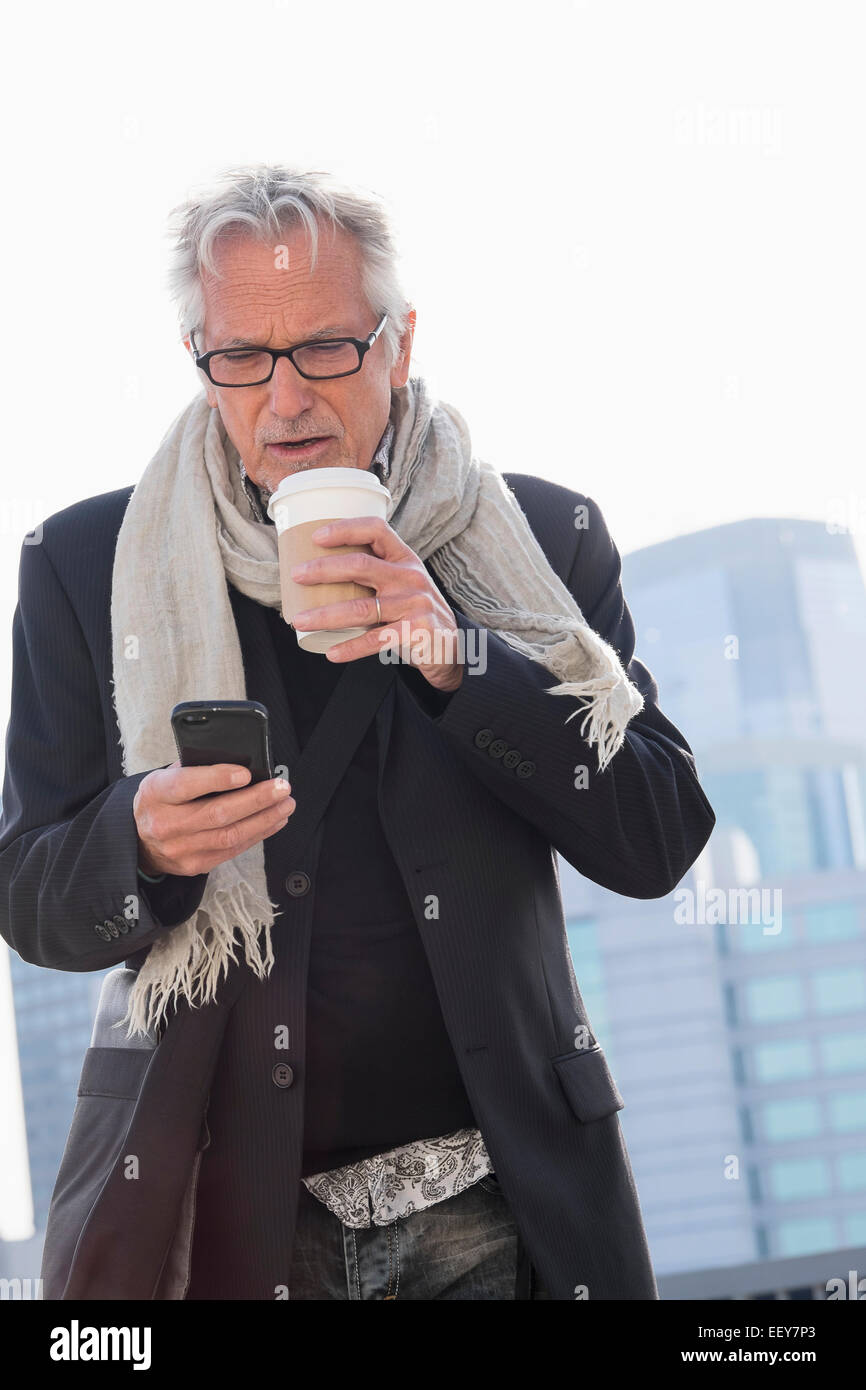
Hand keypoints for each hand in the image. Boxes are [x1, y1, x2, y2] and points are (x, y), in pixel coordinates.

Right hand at [133, 761, 294, 876]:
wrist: (140, 840)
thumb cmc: (162, 800)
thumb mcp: (165, 777)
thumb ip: (195, 767)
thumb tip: (241, 761)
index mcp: (156, 794)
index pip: (186, 785)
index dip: (218, 779)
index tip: (246, 773)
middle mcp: (166, 823)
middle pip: (217, 813)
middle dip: (256, 800)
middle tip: (282, 788)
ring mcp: (181, 849)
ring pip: (230, 835)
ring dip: (264, 819)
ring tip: (285, 804)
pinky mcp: (195, 865)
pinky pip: (232, 850)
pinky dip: (258, 834)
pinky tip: (273, 821)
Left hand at [290, 515, 463, 692]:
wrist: (451, 647)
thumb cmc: (414, 612)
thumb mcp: (403, 585)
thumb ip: (376, 575)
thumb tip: (320, 571)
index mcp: (405, 559)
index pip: (376, 530)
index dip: (345, 529)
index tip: (316, 537)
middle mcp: (411, 577)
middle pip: (362, 565)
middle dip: (324, 569)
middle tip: (296, 576)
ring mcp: (415, 604)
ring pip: (361, 608)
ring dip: (325, 615)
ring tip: (301, 620)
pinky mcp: (416, 631)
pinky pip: (375, 640)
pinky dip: (350, 648)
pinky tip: (331, 653)